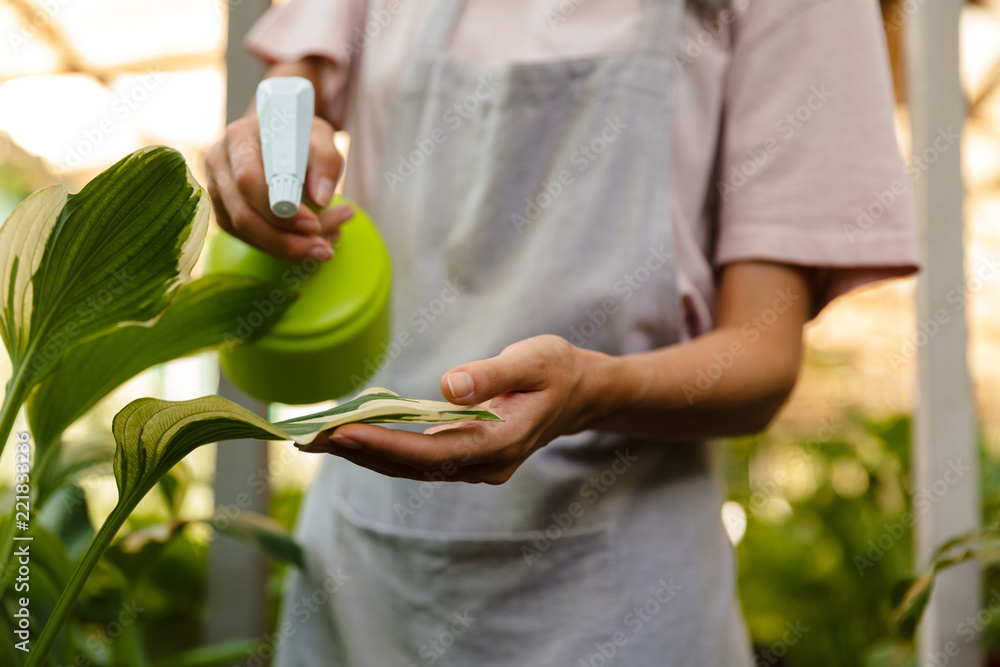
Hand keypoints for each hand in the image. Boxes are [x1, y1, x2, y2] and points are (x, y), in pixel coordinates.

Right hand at [205, 112, 351, 260]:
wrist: (281, 139)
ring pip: (246, 232)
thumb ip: (326, 161)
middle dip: (287, 239)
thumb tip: (321, 199)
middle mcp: (219, 163)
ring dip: (289, 247)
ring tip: (325, 245)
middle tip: (325, 248)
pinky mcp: (224, 212)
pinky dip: (281, 248)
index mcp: (238, 138)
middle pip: (244, 215)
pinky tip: (310, 243)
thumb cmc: (299, 136)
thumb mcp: (320, 137)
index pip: (250, 181)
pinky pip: (249, 239)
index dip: (280, 210)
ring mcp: (217, 190)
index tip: (314, 224)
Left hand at [301, 335, 609, 483]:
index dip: (384, 443)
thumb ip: (492, 374)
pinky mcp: (467, 456)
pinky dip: (383, 447)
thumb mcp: (534, 359)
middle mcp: (485, 465)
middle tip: (307, 438)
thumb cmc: (559, 370)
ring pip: (411, 466)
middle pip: (412, 465)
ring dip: (364, 452)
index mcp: (500, 443)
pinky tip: (353, 435)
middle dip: (358, 451)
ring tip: (316, 439)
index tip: (341, 430)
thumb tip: (449, 387)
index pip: (431, 452)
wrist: (582, 393)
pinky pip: (418, 458)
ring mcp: (476, 466)